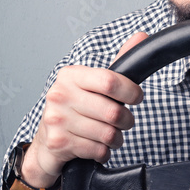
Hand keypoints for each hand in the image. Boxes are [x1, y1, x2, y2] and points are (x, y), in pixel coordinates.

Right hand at [21, 32, 148, 188]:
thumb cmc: (76, 110)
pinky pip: (98, 150)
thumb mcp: (93, 85)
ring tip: (109, 135)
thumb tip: (142, 36)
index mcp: (70, 75)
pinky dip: (104, 152)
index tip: (136, 97)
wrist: (46, 144)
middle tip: (123, 122)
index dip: (131, 92)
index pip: (110, 81)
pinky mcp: (59, 143)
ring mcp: (57, 119)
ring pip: (108, 134)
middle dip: (127, 121)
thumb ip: (119, 63)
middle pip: (113, 112)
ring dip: (116, 139)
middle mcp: (60, 94)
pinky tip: (95, 146)